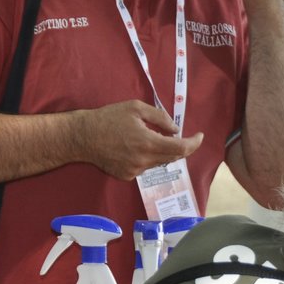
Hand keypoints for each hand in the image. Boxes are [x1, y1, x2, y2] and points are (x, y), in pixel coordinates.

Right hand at [76, 100, 202, 179]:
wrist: (83, 136)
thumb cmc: (109, 118)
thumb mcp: (136, 108)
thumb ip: (160, 118)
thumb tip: (176, 130)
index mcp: (148, 143)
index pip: (181, 149)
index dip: (194, 143)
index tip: (200, 136)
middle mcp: (144, 161)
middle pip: (172, 157)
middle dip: (179, 146)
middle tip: (174, 134)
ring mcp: (135, 171)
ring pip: (159, 162)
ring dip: (161, 151)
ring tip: (148, 137)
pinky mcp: (127, 176)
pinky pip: (145, 167)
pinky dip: (147, 157)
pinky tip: (133, 147)